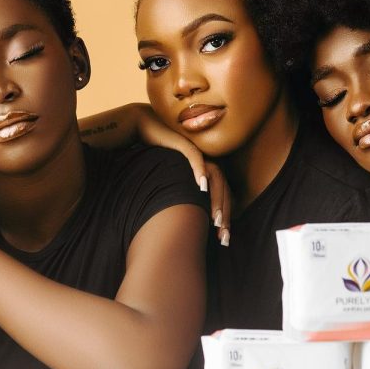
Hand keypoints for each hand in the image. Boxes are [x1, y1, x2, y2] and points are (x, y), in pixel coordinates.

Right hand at [132, 105, 233, 244]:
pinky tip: (201, 186)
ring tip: (214, 219)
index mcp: (207, 172)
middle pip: (223, 190)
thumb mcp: (171, 182)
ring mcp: (198, 152)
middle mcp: (207, 162)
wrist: (144, 129)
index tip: (223, 239)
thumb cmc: (156, 159)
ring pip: (215, 177)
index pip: (222, 197)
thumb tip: (186, 221)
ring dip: (215, 199)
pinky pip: (195, 157)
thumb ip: (182, 197)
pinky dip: (199, 171)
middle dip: (224, 215)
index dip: (224, 217)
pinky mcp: (185, 142)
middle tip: (223, 237)